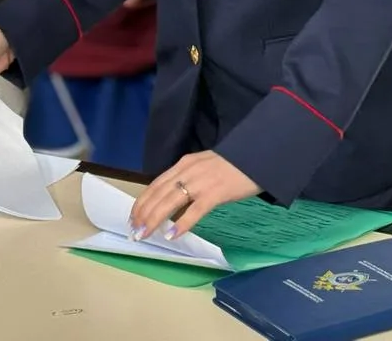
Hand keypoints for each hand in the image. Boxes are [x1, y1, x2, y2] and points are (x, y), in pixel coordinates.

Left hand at [129, 151, 260, 240]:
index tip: (133, 216)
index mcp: (184, 164)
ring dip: (154, 219)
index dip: (142, 201)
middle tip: (134, 230)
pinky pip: (194, 211)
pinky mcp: (215, 194)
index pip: (156, 184)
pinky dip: (181, 224)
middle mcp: (187, 171)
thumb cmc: (233, 163)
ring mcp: (200, 182)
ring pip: (170, 202)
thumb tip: (174, 197)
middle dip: (143, 213)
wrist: (257, 155)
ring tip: (144, 233)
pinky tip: (172, 235)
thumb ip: (189, 178)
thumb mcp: (204, 165)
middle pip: (158, 194)